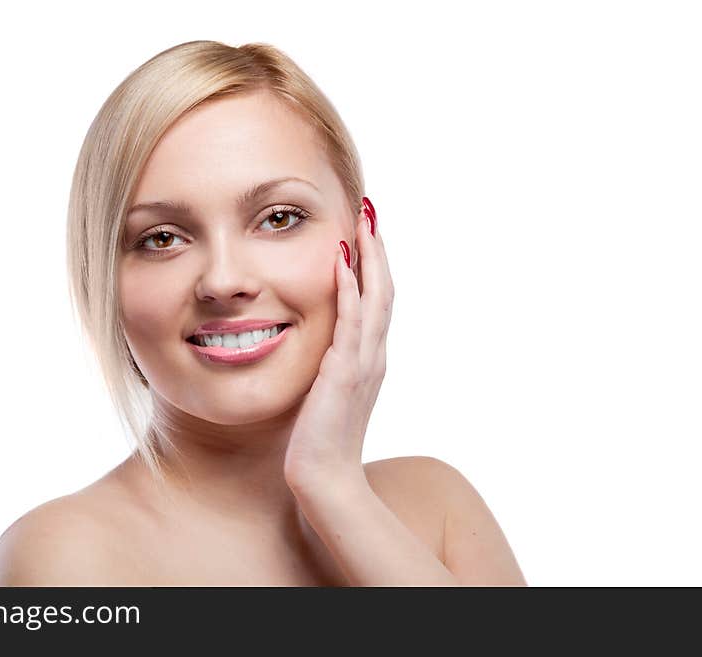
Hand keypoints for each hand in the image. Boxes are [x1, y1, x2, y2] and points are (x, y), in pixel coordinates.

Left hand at [283, 198, 394, 488]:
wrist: (325, 479)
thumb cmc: (320, 441)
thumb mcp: (329, 395)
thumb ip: (331, 369)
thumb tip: (323, 351)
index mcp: (369, 359)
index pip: (377, 301)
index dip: (374, 265)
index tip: (365, 232)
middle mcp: (373, 355)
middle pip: (384, 290)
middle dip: (377, 248)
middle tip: (370, 211)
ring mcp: (363, 363)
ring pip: (375, 297)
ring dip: (370, 256)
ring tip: (363, 219)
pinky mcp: (344, 372)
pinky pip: (351, 320)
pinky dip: (350, 288)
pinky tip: (342, 259)